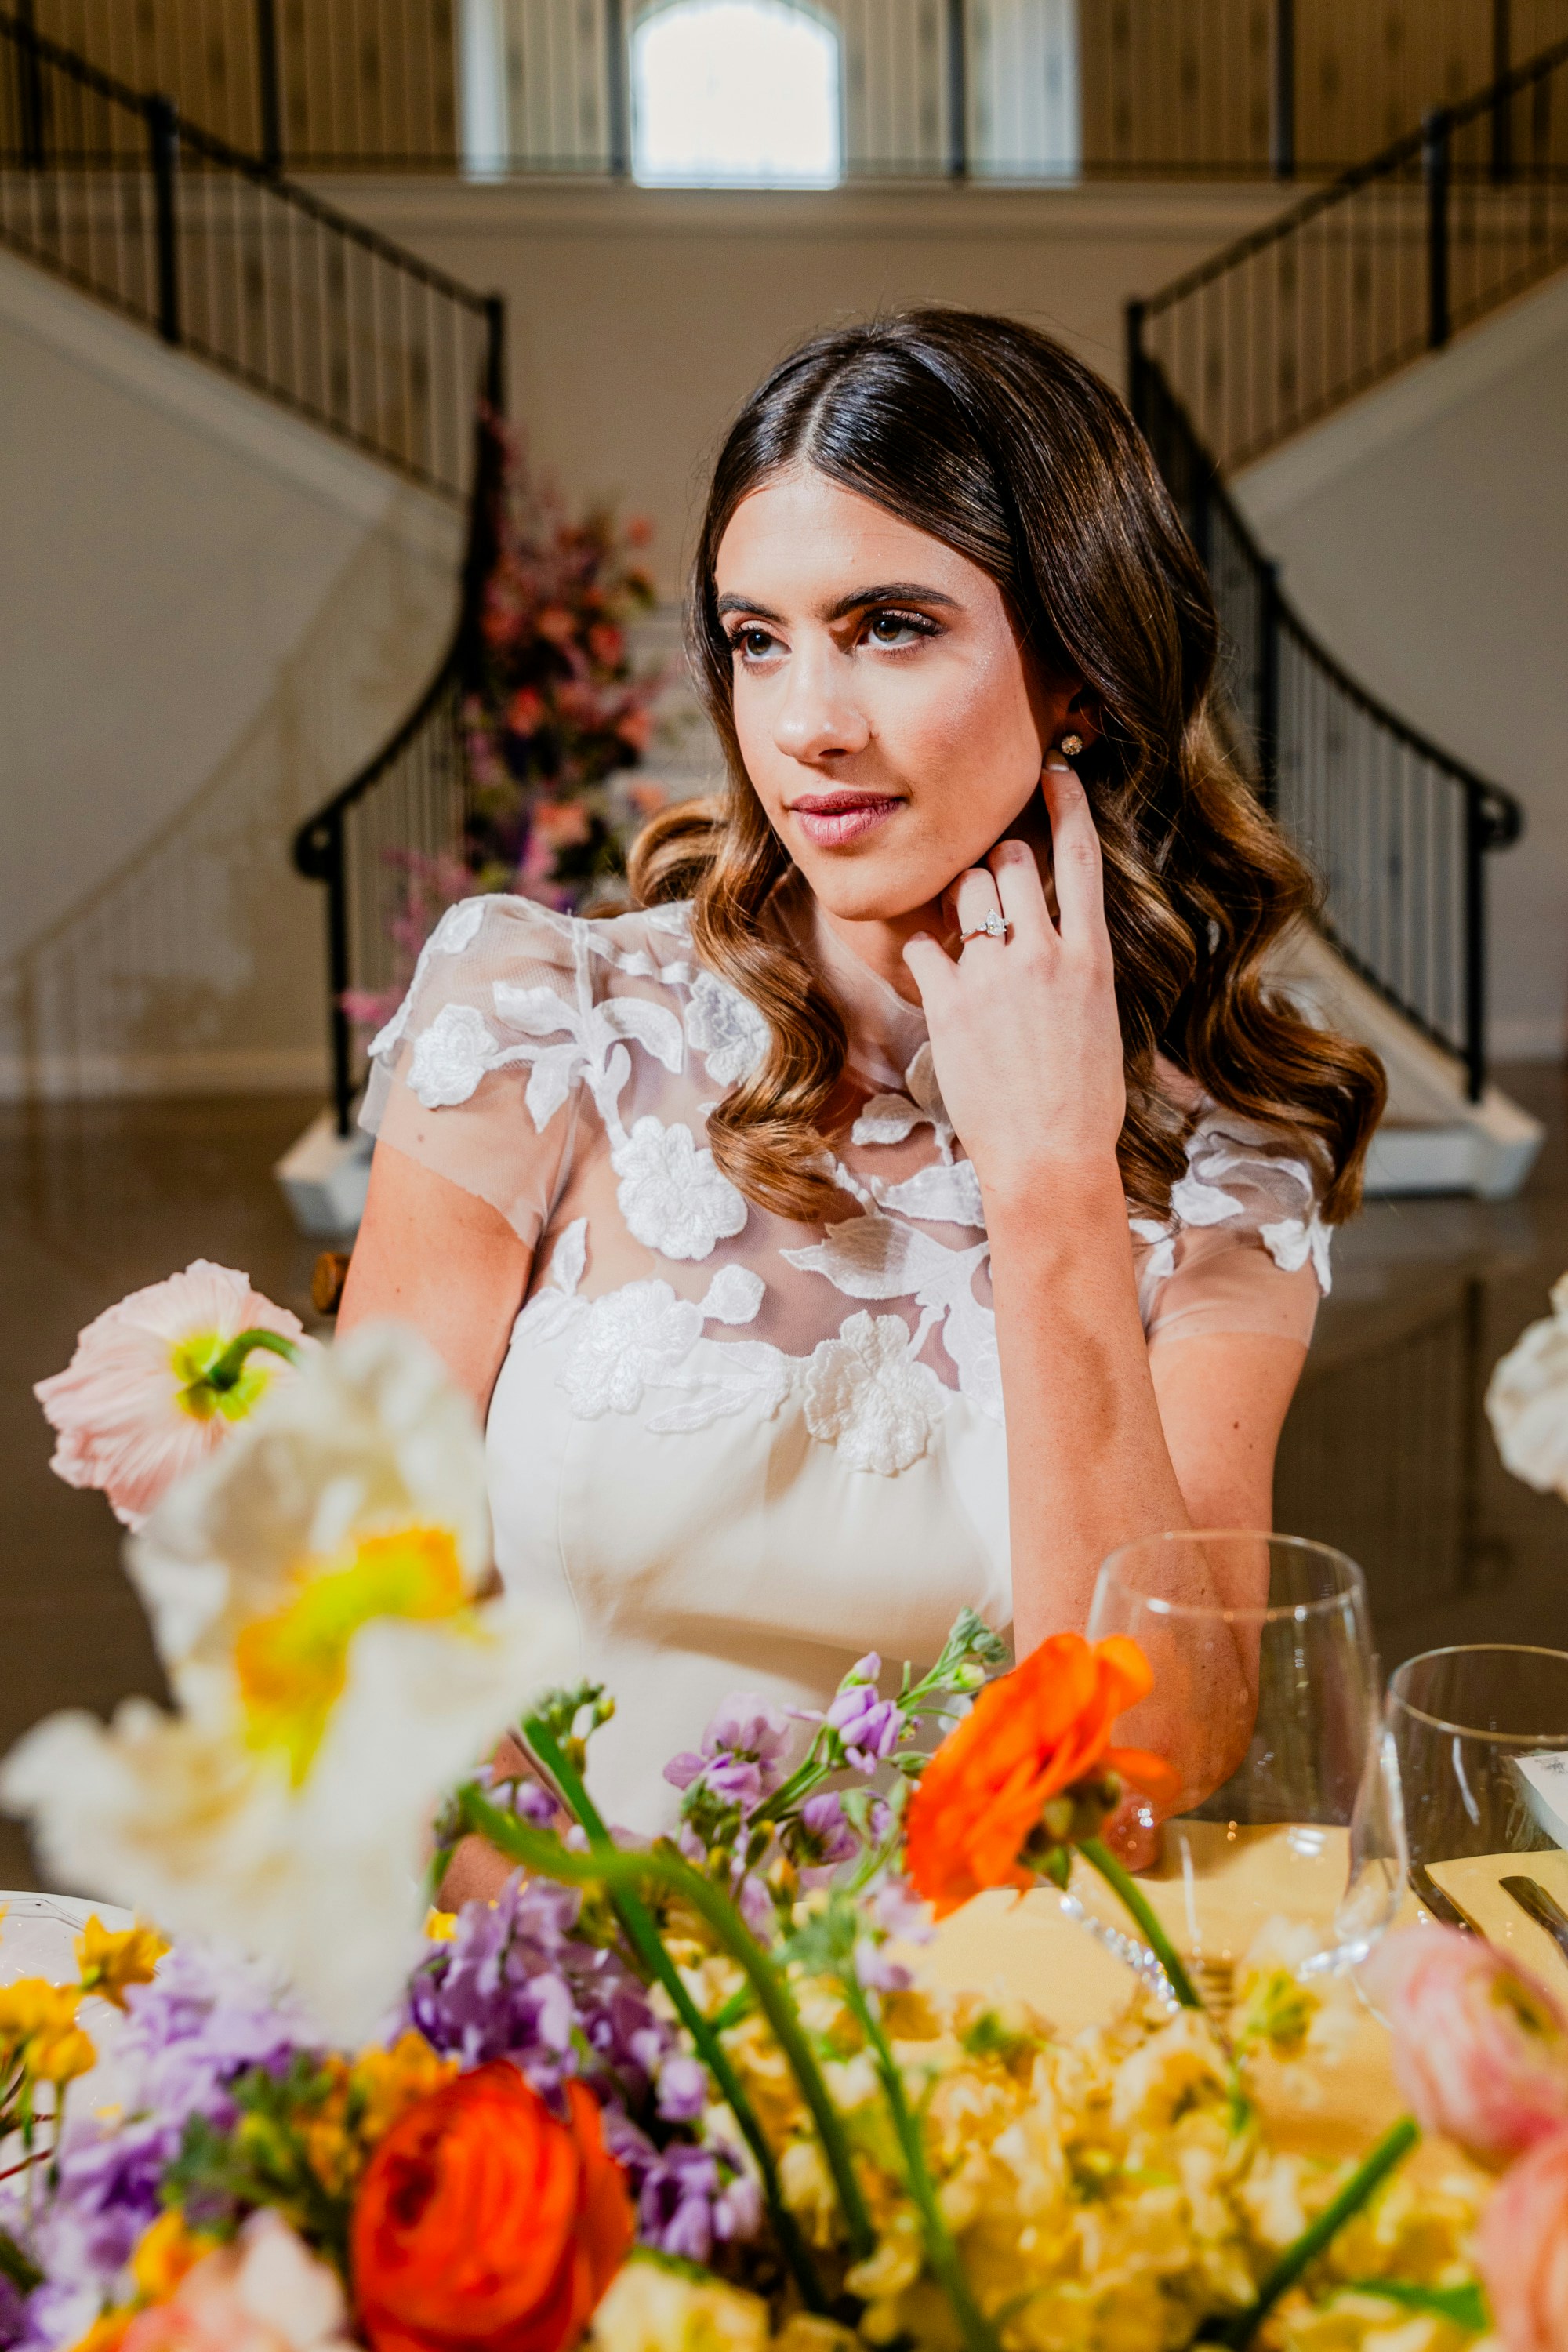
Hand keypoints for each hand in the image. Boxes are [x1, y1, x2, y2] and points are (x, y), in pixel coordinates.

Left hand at [901, 759, 1125, 1202]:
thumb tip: (1056, 945)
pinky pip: (923, 946)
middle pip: (1012, 860)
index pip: (1081, 856)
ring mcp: (994, 975)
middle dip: (998, 863)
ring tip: (965, 933)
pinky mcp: (949, 1003)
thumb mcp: (1100, 1022)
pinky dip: (925, 954)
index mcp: (1089, 956)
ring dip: (961, 898)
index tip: (1053, 773)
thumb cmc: (1083, 1104)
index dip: (1067, 804)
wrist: (1050, 1158)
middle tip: (992, 891)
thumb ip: (1074, 970)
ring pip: (968, 890)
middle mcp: (1043, 952)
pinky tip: (936, 978)